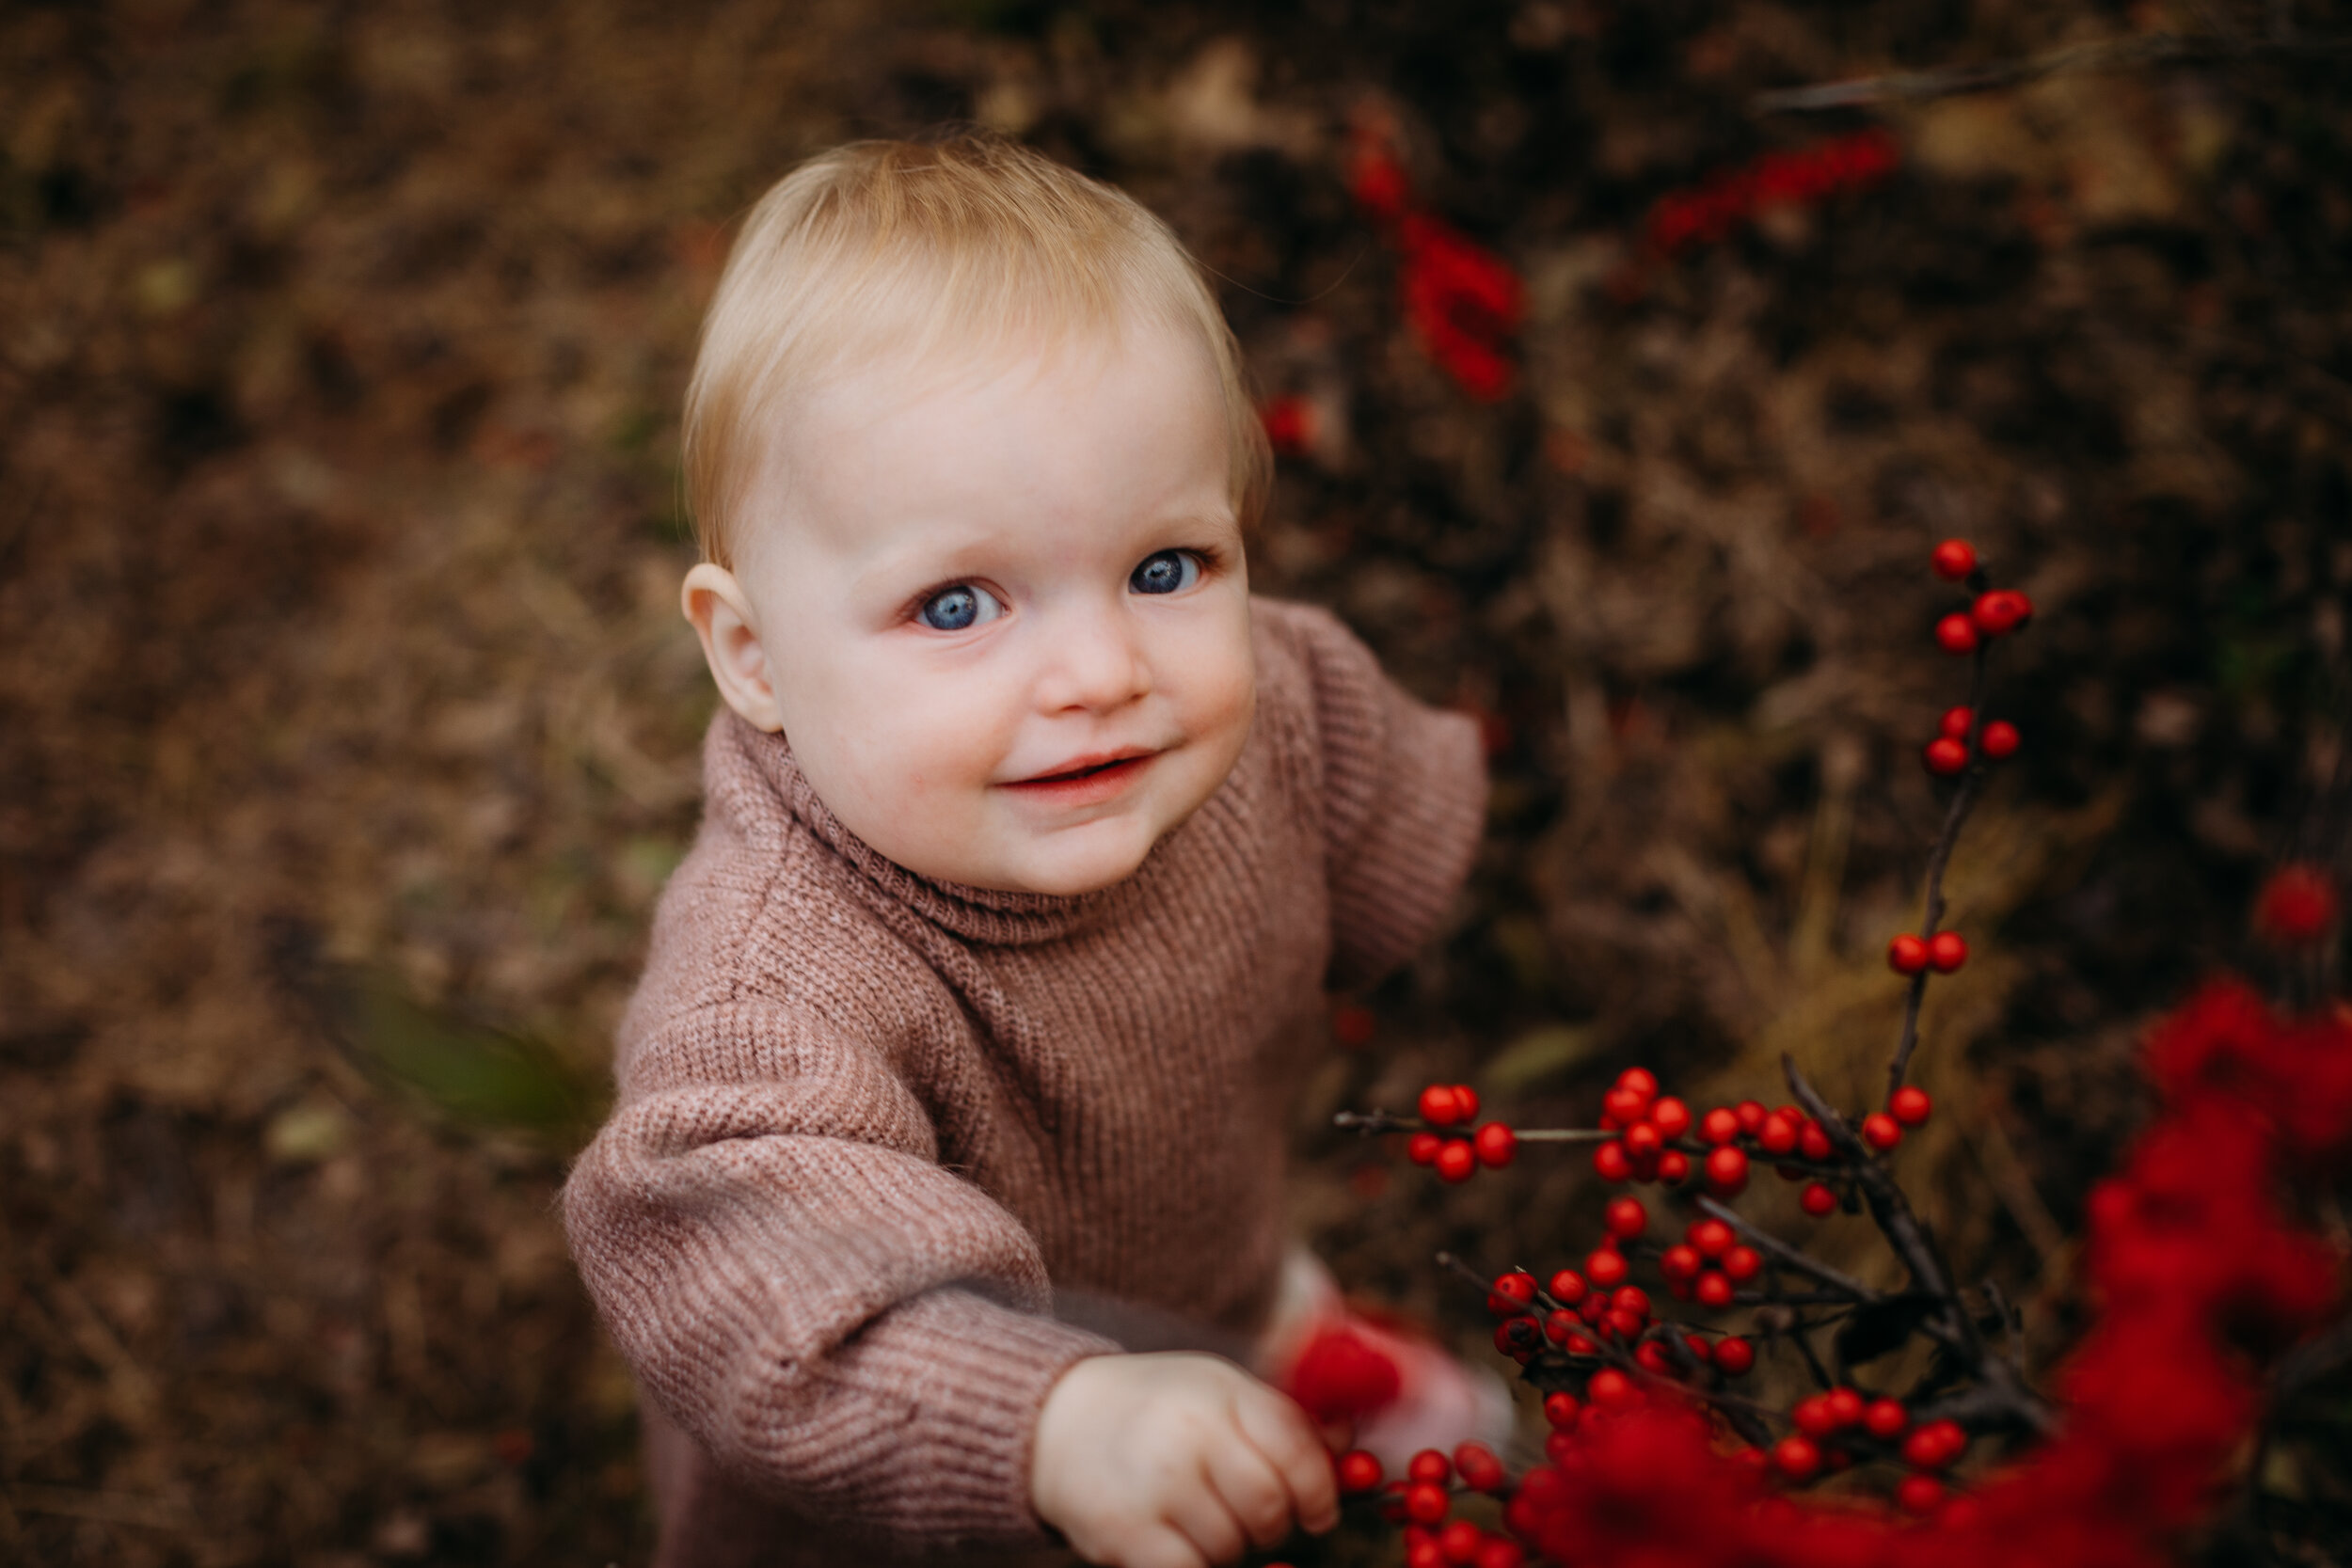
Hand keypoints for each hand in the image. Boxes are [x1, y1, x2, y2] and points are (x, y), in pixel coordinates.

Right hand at [1031, 1352, 1340, 1567]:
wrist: (1056, 1421)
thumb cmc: (1156, 1409)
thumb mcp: (1218, 1389)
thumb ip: (1282, 1419)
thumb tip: (1350, 1451)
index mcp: (1220, 1393)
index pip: (1298, 1450)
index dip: (1319, 1491)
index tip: (1317, 1511)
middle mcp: (1191, 1435)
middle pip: (1270, 1507)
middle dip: (1271, 1524)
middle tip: (1247, 1516)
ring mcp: (1157, 1487)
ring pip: (1232, 1547)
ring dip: (1226, 1545)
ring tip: (1194, 1515)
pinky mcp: (1126, 1535)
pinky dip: (1194, 1564)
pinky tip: (1176, 1543)